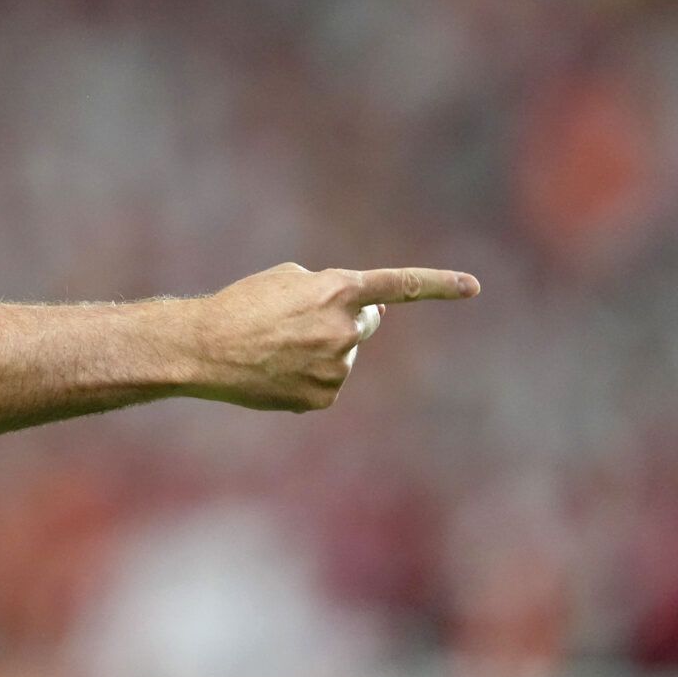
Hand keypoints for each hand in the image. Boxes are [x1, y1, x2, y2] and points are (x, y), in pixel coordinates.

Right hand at [178, 263, 479, 412]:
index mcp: (338, 291)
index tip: (474, 287)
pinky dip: (306, 377)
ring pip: (342, 356)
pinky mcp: (323, 397)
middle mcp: (345, 329)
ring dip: (319, 349)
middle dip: (345, 320)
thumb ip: (330, 289)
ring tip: (274, 347)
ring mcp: (337, 367)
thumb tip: (356, 315)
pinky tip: (276, 371)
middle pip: (365, 324)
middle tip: (301, 320)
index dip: (439, 286)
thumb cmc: (241, 305)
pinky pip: (327, 383)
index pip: (400, 286)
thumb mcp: (287, 278)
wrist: (203, 349)